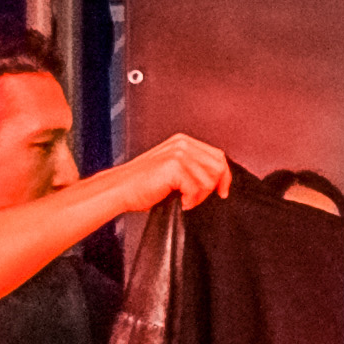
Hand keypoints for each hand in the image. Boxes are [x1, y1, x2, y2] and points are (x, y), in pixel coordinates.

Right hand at [104, 133, 231, 214]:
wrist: (120, 189)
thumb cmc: (141, 184)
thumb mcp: (171, 170)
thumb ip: (192, 167)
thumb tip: (216, 179)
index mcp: (182, 142)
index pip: (217, 156)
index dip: (224, 176)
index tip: (222, 191)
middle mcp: (182, 144)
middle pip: (218, 166)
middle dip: (213, 187)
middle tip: (197, 198)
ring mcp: (178, 154)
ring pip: (209, 180)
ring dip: (200, 196)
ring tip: (185, 199)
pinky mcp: (174, 166)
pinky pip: (197, 189)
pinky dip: (191, 200)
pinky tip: (181, 201)